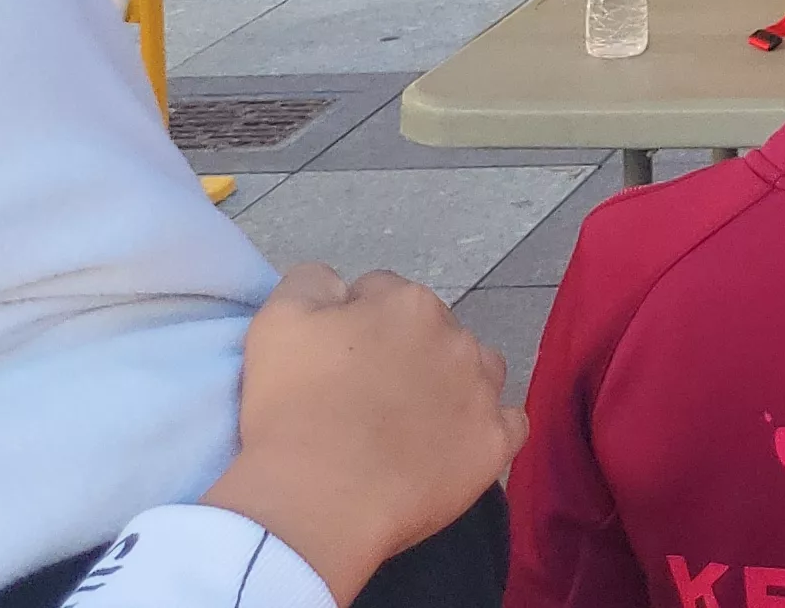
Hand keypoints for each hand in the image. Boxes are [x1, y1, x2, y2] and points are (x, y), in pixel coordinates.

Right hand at [204, 265, 525, 606]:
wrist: (319, 501)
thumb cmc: (292, 410)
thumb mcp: (277, 322)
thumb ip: (310, 283)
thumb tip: (339, 286)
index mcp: (407, 303)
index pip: (380, 295)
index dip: (351, 325)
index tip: (331, 363)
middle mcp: (457, 337)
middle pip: (430, 331)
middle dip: (402, 352)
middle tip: (363, 397)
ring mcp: (483, 391)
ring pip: (476, 370)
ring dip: (450, 384)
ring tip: (411, 422)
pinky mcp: (495, 444)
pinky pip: (506, 424)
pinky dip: (482, 430)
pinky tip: (450, 447)